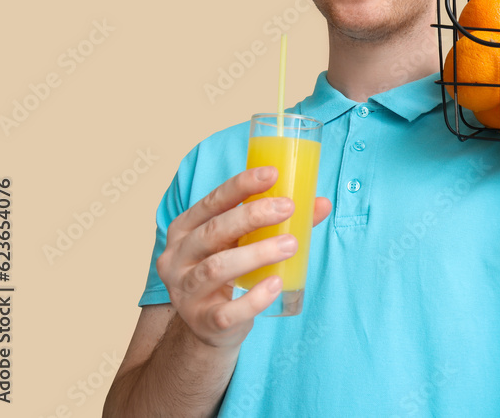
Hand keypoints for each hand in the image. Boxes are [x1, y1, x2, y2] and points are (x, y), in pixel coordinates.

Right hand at [155, 167, 332, 348]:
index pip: (212, 201)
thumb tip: (321, 204)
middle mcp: (177, 258)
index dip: (242, 185)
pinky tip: (276, 284)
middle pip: (214, 230)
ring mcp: (186, 292)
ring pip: (218, 267)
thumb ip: (278, 223)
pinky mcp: (203, 321)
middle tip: (288, 208)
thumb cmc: (230, 273)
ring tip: (291, 244)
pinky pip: (227, 311)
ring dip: (257, 253)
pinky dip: (254, 298)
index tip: (273, 173)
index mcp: (185, 229)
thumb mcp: (244, 243)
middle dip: (252, 216)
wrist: (210, 327)